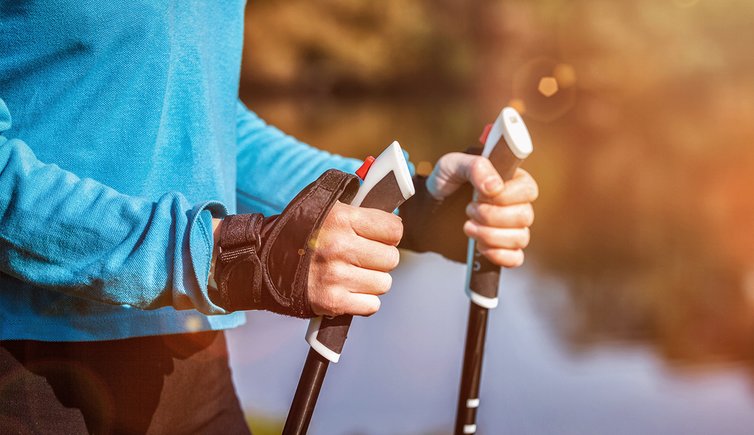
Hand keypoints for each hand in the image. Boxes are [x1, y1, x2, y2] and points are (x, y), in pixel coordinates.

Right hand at [308, 201, 402, 316]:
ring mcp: (336, 276)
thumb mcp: (324, 206)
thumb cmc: (298, 233)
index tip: (379, 238)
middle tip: (362, 257)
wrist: (263, 261)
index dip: (388, 235)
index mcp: (341, 219)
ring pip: (383, 283)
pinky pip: (371, 305)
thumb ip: (358, 208)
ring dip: (372, 281)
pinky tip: (348, 290)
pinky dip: (363, 301)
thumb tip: (393, 219)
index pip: (393, 230)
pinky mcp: (332, 302)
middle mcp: (339, 246)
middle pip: (391, 258)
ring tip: (352, 273)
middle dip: (380, 259)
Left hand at [427, 152, 537, 266]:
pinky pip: (515, 258)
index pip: (528, 189)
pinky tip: (480, 247)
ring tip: (467, 227)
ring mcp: (511, 228)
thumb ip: (476, 167)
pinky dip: (499, 255)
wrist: (429, 207)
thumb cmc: (445, 181)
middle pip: (525, 216)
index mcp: (511, 180)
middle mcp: (516, 204)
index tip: (481, 194)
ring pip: (521, 238)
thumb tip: (495, 187)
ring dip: (491, 235)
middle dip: (492, 216)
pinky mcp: (502, 248)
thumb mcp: (453, 165)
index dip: (506, 196)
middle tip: (468, 209)